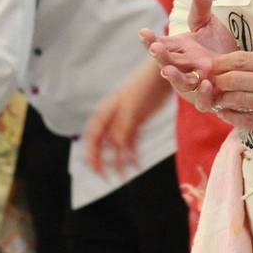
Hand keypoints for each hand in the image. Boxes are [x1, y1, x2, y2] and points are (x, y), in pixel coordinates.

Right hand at [82, 58, 173, 176]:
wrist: (162, 74)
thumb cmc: (143, 85)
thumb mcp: (131, 107)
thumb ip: (122, 127)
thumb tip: (115, 147)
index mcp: (105, 111)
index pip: (92, 136)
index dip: (91, 153)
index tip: (95, 169)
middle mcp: (111, 118)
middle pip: (101, 143)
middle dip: (102, 161)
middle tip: (107, 178)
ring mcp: (124, 121)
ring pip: (116, 146)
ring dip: (119, 161)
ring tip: (125, 177)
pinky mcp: (136, 123)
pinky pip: (131, 143)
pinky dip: (133, 155)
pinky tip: (137, 166)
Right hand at [141, 0, 238, 111]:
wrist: (239, 70)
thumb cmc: (218, 47)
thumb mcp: (208, 24)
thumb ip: (201, 6)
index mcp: (176, 50)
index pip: (158, 45)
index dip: (148, 40)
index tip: (143, 32)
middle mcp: (181, 68)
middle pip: (165, 63)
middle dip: (158, 57)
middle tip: (154, 48)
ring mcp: (194, 85)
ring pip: (180, 84)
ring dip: (174, 78)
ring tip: (168, 70)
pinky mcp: (210, 98)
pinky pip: (203, 101)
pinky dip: (201, 95)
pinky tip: (204, 83)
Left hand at [209, 51, 252, 141]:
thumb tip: (239, 67)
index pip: (238, 59)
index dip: (218, 64)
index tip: (210, 67)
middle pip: (231, 78)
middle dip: (216, 82)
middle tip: (210, 85)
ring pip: (236, 99)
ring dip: (222, 99)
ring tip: (218, 99)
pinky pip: (247, 120)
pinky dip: (232, 116)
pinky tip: (227, 113)